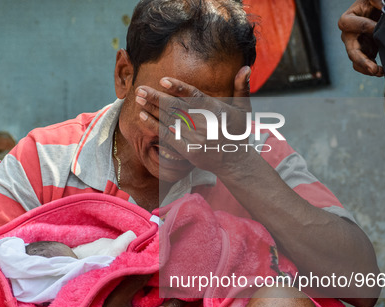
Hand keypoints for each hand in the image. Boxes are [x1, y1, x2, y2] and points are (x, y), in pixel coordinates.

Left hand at [134, 66, 254, 175]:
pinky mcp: (188, 150)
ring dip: (151, 109)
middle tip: (140, 89)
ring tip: (138, 98)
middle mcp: (205, 124)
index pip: (194, 96)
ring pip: (169, 120)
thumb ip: (241, 88)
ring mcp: (195, 138)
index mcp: (216, 110)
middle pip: (176, 107)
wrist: (234, 161)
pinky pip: (167, 135)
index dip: (178, 88)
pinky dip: (154, 125)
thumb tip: (246, 67)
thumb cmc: (237, 132)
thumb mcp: (243, 109)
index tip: (163, 81)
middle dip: (156, 98)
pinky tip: (143, 116)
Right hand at [338, 0, 383, 76]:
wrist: (382, 9)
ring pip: (356, 61)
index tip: (377, 27)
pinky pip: (363, 65)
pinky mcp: (365, 52)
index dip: (362, 26)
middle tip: (373, 67)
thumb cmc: (375, 2)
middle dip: (362, 60)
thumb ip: (376, 0)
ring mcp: (356, 45)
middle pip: (350, 50)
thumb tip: (383, 7)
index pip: (348, 24)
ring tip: (379, 72)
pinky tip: (382, 71)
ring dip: (367, 68)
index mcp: (348, 18)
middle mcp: (349, 34)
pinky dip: (372, 70)